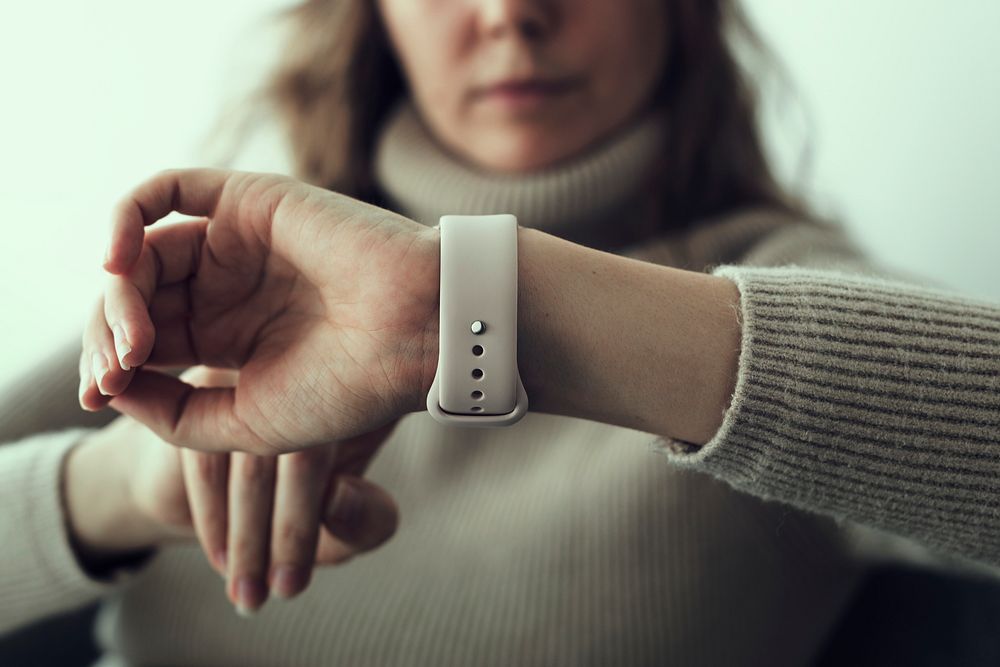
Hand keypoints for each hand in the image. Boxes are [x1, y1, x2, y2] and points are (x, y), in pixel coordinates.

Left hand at [79, 168, 439, 454]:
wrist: (418, 337)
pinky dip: (126, 218)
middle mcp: (227, 287)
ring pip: (142, 251)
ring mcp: (236, 242)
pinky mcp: (248, 199)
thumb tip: (108, 385)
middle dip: (106, 334)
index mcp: (230, 339)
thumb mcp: (243, 424)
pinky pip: (164, 192)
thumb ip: (170, 412)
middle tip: (111, 373)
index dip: (108, 366)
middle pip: (135, 297)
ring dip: (118, 293)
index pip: (142, 341)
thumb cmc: (346, 388)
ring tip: (131, 337)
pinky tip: (115, 261)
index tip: (97, 398)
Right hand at [86, 365, 399, 612]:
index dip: (313, 526)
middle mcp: (317, 376)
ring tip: (245, 591)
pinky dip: (215, 514)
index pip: (351, 454)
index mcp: (365, 403)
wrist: (211, 494)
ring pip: (253, 461)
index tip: (291, 587)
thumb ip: (364, 523)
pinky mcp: (204, 385)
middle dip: (283, 537)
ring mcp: (259, 376)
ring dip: (246, 536)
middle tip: (268, 597)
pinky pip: (206, 454)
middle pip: (303, 456)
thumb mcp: (342, 530)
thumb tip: (337, 498)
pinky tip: (221, 557)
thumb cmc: (297, 508)